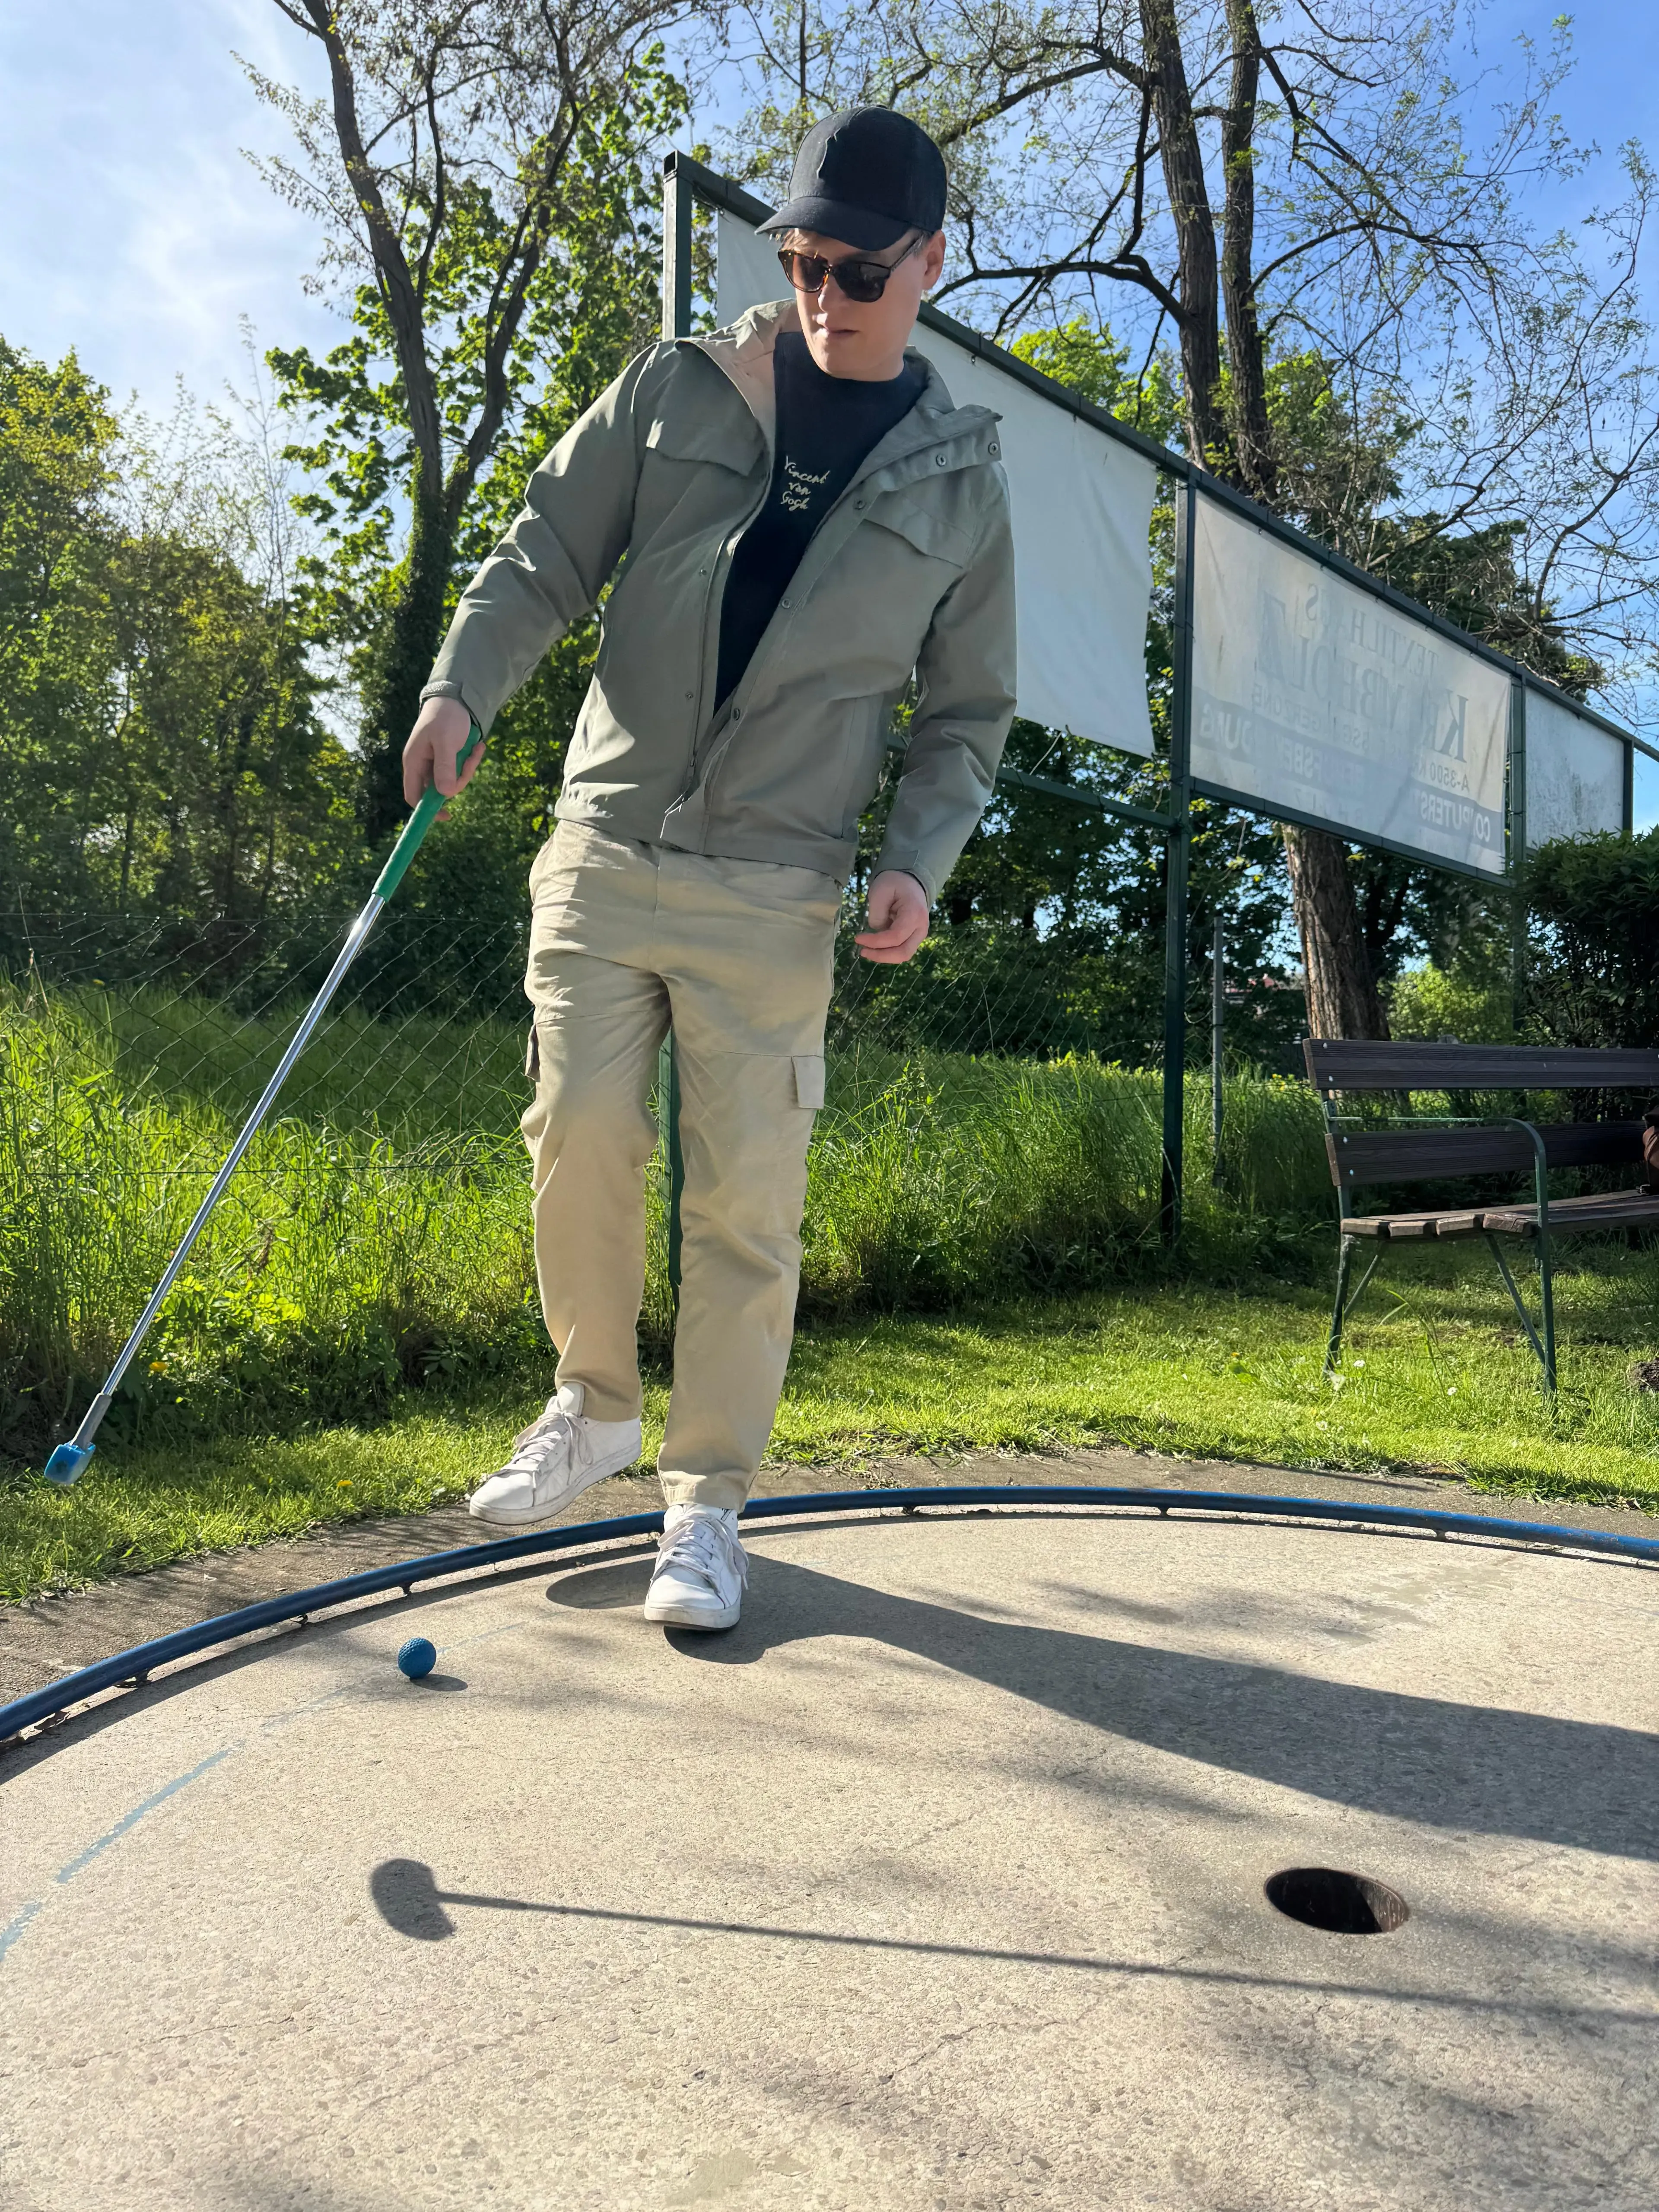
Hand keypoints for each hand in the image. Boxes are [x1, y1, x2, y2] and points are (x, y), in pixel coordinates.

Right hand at [403, 696, 482, 815]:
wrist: (456, 698)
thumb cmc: (446, 717)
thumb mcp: (446, 742)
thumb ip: (445, 767)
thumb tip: (445, 794)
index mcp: (414, 762)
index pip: (413, 796)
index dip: (427, 810)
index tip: (447, 815)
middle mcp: (422, 765)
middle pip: (438, 791)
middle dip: (459, 780)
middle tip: (471, 761)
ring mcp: (435, 763)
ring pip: (453, 781)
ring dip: (467, 769)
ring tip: (477, 748)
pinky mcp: (448, 759)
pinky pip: (460, 771)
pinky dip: (470, 762)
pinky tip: (478, 747)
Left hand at [855, 871, 929, 964]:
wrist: (909, 882)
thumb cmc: (894, 883)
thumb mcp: (880, 891)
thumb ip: (877, 914)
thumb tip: (876, 932)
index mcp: (914, 914)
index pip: (895, 937)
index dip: (875, 942)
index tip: (857, 938)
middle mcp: (921, 928)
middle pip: (903, 953)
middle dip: (881, 956)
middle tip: (862, 951)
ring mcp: (919, 934)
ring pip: (903, 955)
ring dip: (884, 956)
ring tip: (866, 950)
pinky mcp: (913, 938)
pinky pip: (901, 950)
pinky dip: (887, 952)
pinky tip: (874, 947)